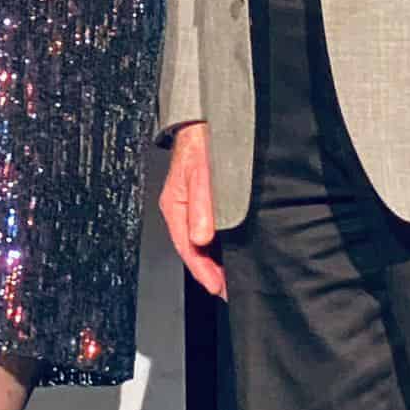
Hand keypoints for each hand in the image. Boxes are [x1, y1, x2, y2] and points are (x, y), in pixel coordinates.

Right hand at [158, 121, 224, 296]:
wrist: (207, 120)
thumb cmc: (202, 144)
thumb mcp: (202, 176)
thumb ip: (202, 207)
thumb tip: (200, 238)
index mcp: (174, 206)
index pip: (186, 248)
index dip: (202, 271)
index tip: (217, 288)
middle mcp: (182, 209)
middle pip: (194, 248)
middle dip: (210, 270)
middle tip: (228, 288)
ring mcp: (193, 205)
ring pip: (202, 240)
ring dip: (216, 258)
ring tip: (232, 275)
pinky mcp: (206, 200)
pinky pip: (211, 229)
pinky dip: (221, 244)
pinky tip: (234, 249)